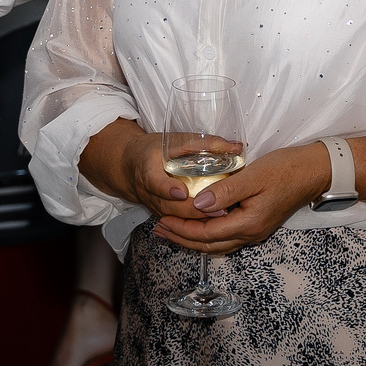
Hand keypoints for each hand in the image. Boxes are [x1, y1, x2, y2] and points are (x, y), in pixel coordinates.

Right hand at [79, 119, 217, 224]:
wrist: (129, 166)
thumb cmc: (154, 150)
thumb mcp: (173, 141)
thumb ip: (203, 143)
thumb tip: (236, 147)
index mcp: (147, 169)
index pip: (154, 182)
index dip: (167, 188)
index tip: (181, 191)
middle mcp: (148, 193)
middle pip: (169, 206)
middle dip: (193, 210)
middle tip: (217, 210)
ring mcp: (154, 207)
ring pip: (174, 219)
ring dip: (196, 221)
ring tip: (221, 217)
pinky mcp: (161, 215)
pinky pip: (177, 224)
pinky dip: (194, 225)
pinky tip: (214, 224)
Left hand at [153, 142, 330, 254]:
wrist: (314, 171)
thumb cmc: (285, 170)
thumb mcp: (253, 176)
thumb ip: (225, 191)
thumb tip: (197, 204)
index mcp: (248, 224)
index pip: (206, 233)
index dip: (181, 229)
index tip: (161, 221)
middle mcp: (250, 233)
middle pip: (209, 245)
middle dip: (182, 239)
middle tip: (159, 230)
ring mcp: (254, 230)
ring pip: (217, 243)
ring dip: (192, 238)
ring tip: (172, 230)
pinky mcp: (256, 223)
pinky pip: (225, 236)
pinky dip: (206, 234)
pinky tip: (198, 225)